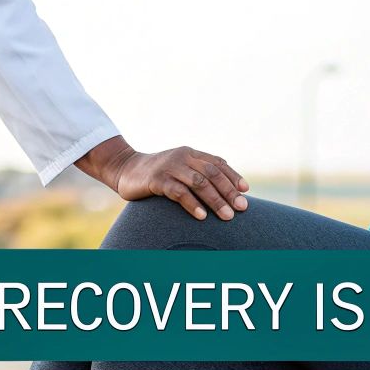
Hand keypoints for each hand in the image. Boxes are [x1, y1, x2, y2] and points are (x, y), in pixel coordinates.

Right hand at [111, 146, 249, 220]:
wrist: (124, 169)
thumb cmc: (157, 174)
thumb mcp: (179, 169)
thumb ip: (197, 174)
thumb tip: (225, 192)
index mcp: (190, 153)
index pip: (217, 163)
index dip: (232, 176)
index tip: (245, 191)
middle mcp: (182, 157)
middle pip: (212, 173)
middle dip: (228, 191)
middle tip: (241, 208)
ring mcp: (169, 167)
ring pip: (199, 182)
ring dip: (215, 200)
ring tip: (227, 216)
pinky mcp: (156, 180)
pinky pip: (178, 192)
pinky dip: (192, 204)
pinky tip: (202, 216)